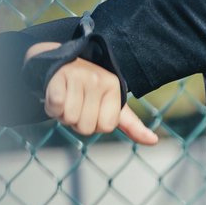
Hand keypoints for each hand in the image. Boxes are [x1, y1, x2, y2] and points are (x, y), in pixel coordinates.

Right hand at [25, 42, 158, 144]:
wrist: (61, 62)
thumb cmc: (89, 89)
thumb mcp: (112, 104)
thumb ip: (132, 125)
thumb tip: (154, 141)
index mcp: (115, 87)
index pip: (106, 127)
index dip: (95, 124)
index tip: (92, 109)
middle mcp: (99, 80)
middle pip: (86, 127)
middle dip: (77, 122)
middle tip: (76, 103)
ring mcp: (79, 77)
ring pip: (69, 119)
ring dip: (63, 115)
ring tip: (67, 98)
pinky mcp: (59, 77)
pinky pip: (56, 107)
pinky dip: (52, 108)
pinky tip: (56, 94)